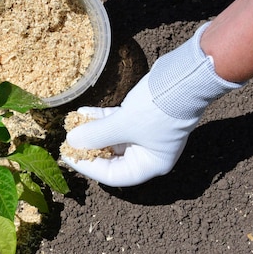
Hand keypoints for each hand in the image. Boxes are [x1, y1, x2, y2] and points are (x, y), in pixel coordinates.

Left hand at [61, 23, 241, 186]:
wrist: (185, 77)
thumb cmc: (159, 109)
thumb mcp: (124, 124)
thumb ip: (96, 135)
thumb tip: (71, 142)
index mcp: (150, 165)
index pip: (113, 176)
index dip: (88, 167)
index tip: (68, 155)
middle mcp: (148, 153)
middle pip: (111, 158)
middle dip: (88, 147)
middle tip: (67, 139)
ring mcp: (144, 135)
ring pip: (111, 138)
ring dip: (92, 130)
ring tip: (72, 122)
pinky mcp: (141, 117)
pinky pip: (115, 122)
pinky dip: (100, 118)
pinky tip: (82, 110)